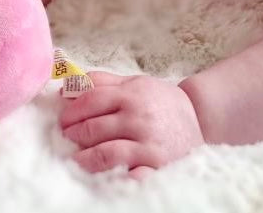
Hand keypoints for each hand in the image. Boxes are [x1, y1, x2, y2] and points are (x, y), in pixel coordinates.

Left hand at [59, 71, 203, 177]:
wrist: (199, 118)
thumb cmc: (160, 101)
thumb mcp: (135, 83)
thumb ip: (103, 81)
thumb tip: (68, 87)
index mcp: (131, 94)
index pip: (91, 100)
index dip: (72, 111)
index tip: (63, 119)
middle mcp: (138, 118)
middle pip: (94, 127)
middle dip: (74, 135)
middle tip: (66, 139)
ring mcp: (148, 143)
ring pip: (106, 153)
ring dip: (85, 159)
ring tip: (77, 160)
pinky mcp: (157, 166)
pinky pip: (132, 176)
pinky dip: (116, 179)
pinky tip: (104, 179)